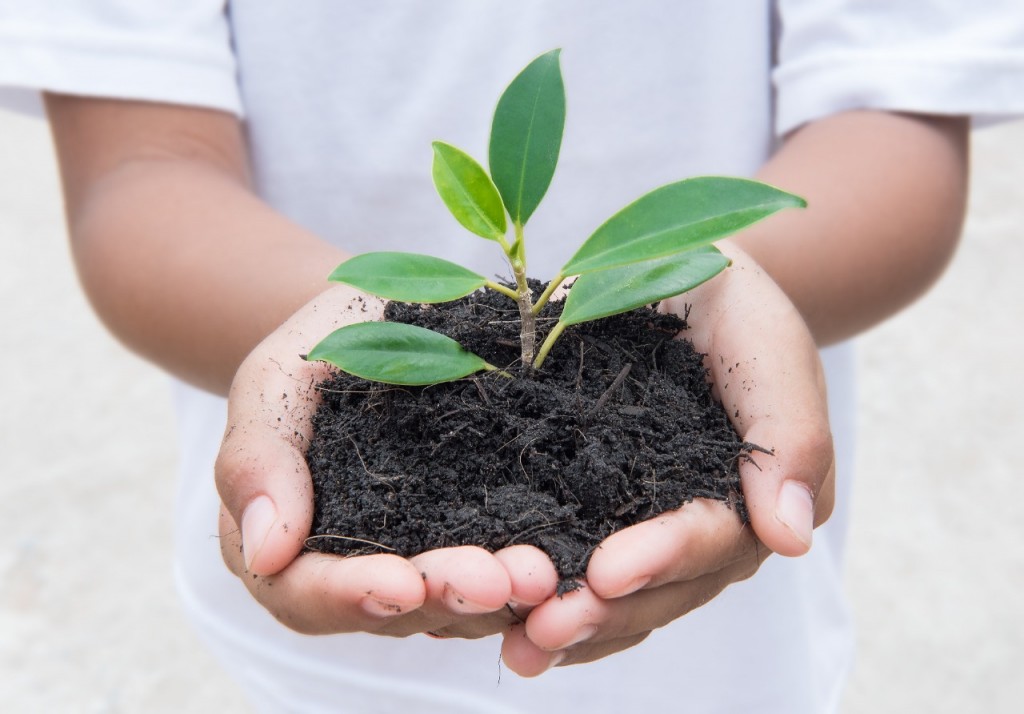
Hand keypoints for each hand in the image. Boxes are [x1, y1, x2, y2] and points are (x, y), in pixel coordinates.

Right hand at [215, 284, 559, 637]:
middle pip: (396, 610)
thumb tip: (266, 551)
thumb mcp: (274, 386)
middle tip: (503, 581)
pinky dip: (536, 565)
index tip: (404, 582)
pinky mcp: (478, 533)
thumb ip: (255, 461)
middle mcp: (357, 567)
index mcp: (289, 545)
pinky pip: (503, 562)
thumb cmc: (318, 349)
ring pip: (458, 603)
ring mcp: (423, 554)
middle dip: (449, 597)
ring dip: (503, 597)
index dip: (354, 596)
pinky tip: (569, 555)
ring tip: (546, 572)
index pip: (307, 594)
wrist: (386, 319)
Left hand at [500, 241, 835, 673]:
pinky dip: (548, 595)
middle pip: (663, 589)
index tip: (607, 572)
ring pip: (621, 596)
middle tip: (545, 629)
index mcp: (754, 497)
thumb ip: (789, 434)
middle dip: (606, 612)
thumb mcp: (768, 347)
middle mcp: (705, 527)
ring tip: (519, 643)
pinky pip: (580, 563)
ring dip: (572, 624)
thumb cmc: (735, 308)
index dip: (662, 558)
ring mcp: (650, 525)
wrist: (684, 280)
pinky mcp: (599, 509)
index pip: (713, 540)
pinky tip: (504, 619)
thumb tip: (792, 539)